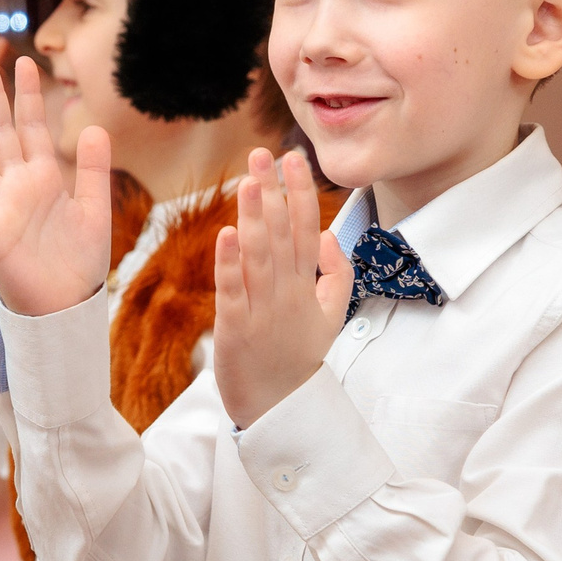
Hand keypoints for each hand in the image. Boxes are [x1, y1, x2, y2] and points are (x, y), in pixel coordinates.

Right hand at [0, 57, 112, 318]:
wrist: (64, 307)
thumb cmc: (79, 264)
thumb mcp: (94, 210)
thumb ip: (93, 170)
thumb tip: (94, 127)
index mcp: (43, 177)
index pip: (33, 126)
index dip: (28, 95)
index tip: (25, 61)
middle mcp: (16, 185)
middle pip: (0, 132)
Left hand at [212, 148, 349, 427]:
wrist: (280, 407)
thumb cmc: (299, 356)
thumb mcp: (332, 313)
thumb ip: (335, 271)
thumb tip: (325, 233)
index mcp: (308, 285)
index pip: (304, 228)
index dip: (300, 191)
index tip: (294, 157)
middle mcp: (288, 292)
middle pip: (280, 233)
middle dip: (272, 192)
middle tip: (262, 153)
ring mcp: (262, 310)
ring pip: (259, 256)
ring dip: (253, 217)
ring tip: (248, 181)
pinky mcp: (235, 328)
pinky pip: (233, 290)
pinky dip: (229, 262)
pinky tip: (226, 233)